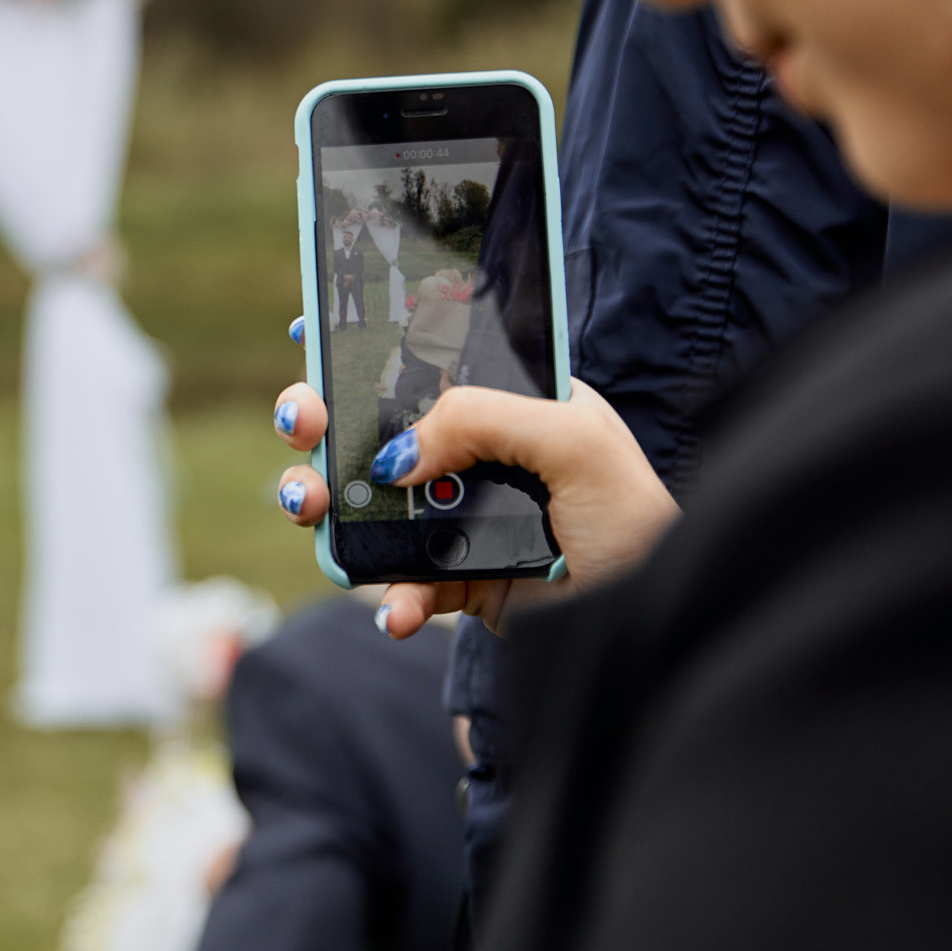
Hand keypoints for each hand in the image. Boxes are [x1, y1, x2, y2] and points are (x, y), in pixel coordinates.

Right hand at [271, 338, 673, 634]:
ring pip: (368, 503)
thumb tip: (395, 454)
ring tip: (315, 513)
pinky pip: (401, 581)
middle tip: (304, 426)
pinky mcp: (457, 579)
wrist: (647, 619)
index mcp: (508, 402)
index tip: (308, 331)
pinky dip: (391, 596)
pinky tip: (399, 608)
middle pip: (373, 428)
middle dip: (320, 422)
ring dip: (329, 507)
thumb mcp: (572, 440)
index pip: (423, 359)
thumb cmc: (633, 518)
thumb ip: (479, 420)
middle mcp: (477, 453)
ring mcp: (460, 517)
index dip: (362, 343)